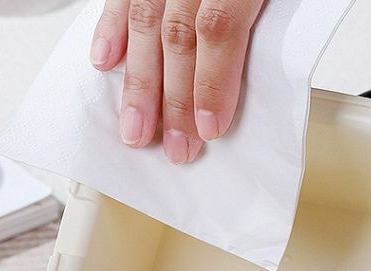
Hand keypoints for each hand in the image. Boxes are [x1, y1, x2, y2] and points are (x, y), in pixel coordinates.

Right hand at [91, 0, 264, 162]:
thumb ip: (265, 26)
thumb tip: (248, 83)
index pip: (218, 27)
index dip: (212, 81)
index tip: (210, 128)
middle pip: (178, 36)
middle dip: (175, 100)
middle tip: (176, 146)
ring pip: (144, 23)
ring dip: (139, 83)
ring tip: (136, 128)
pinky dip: (110, 29)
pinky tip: (105, 62)